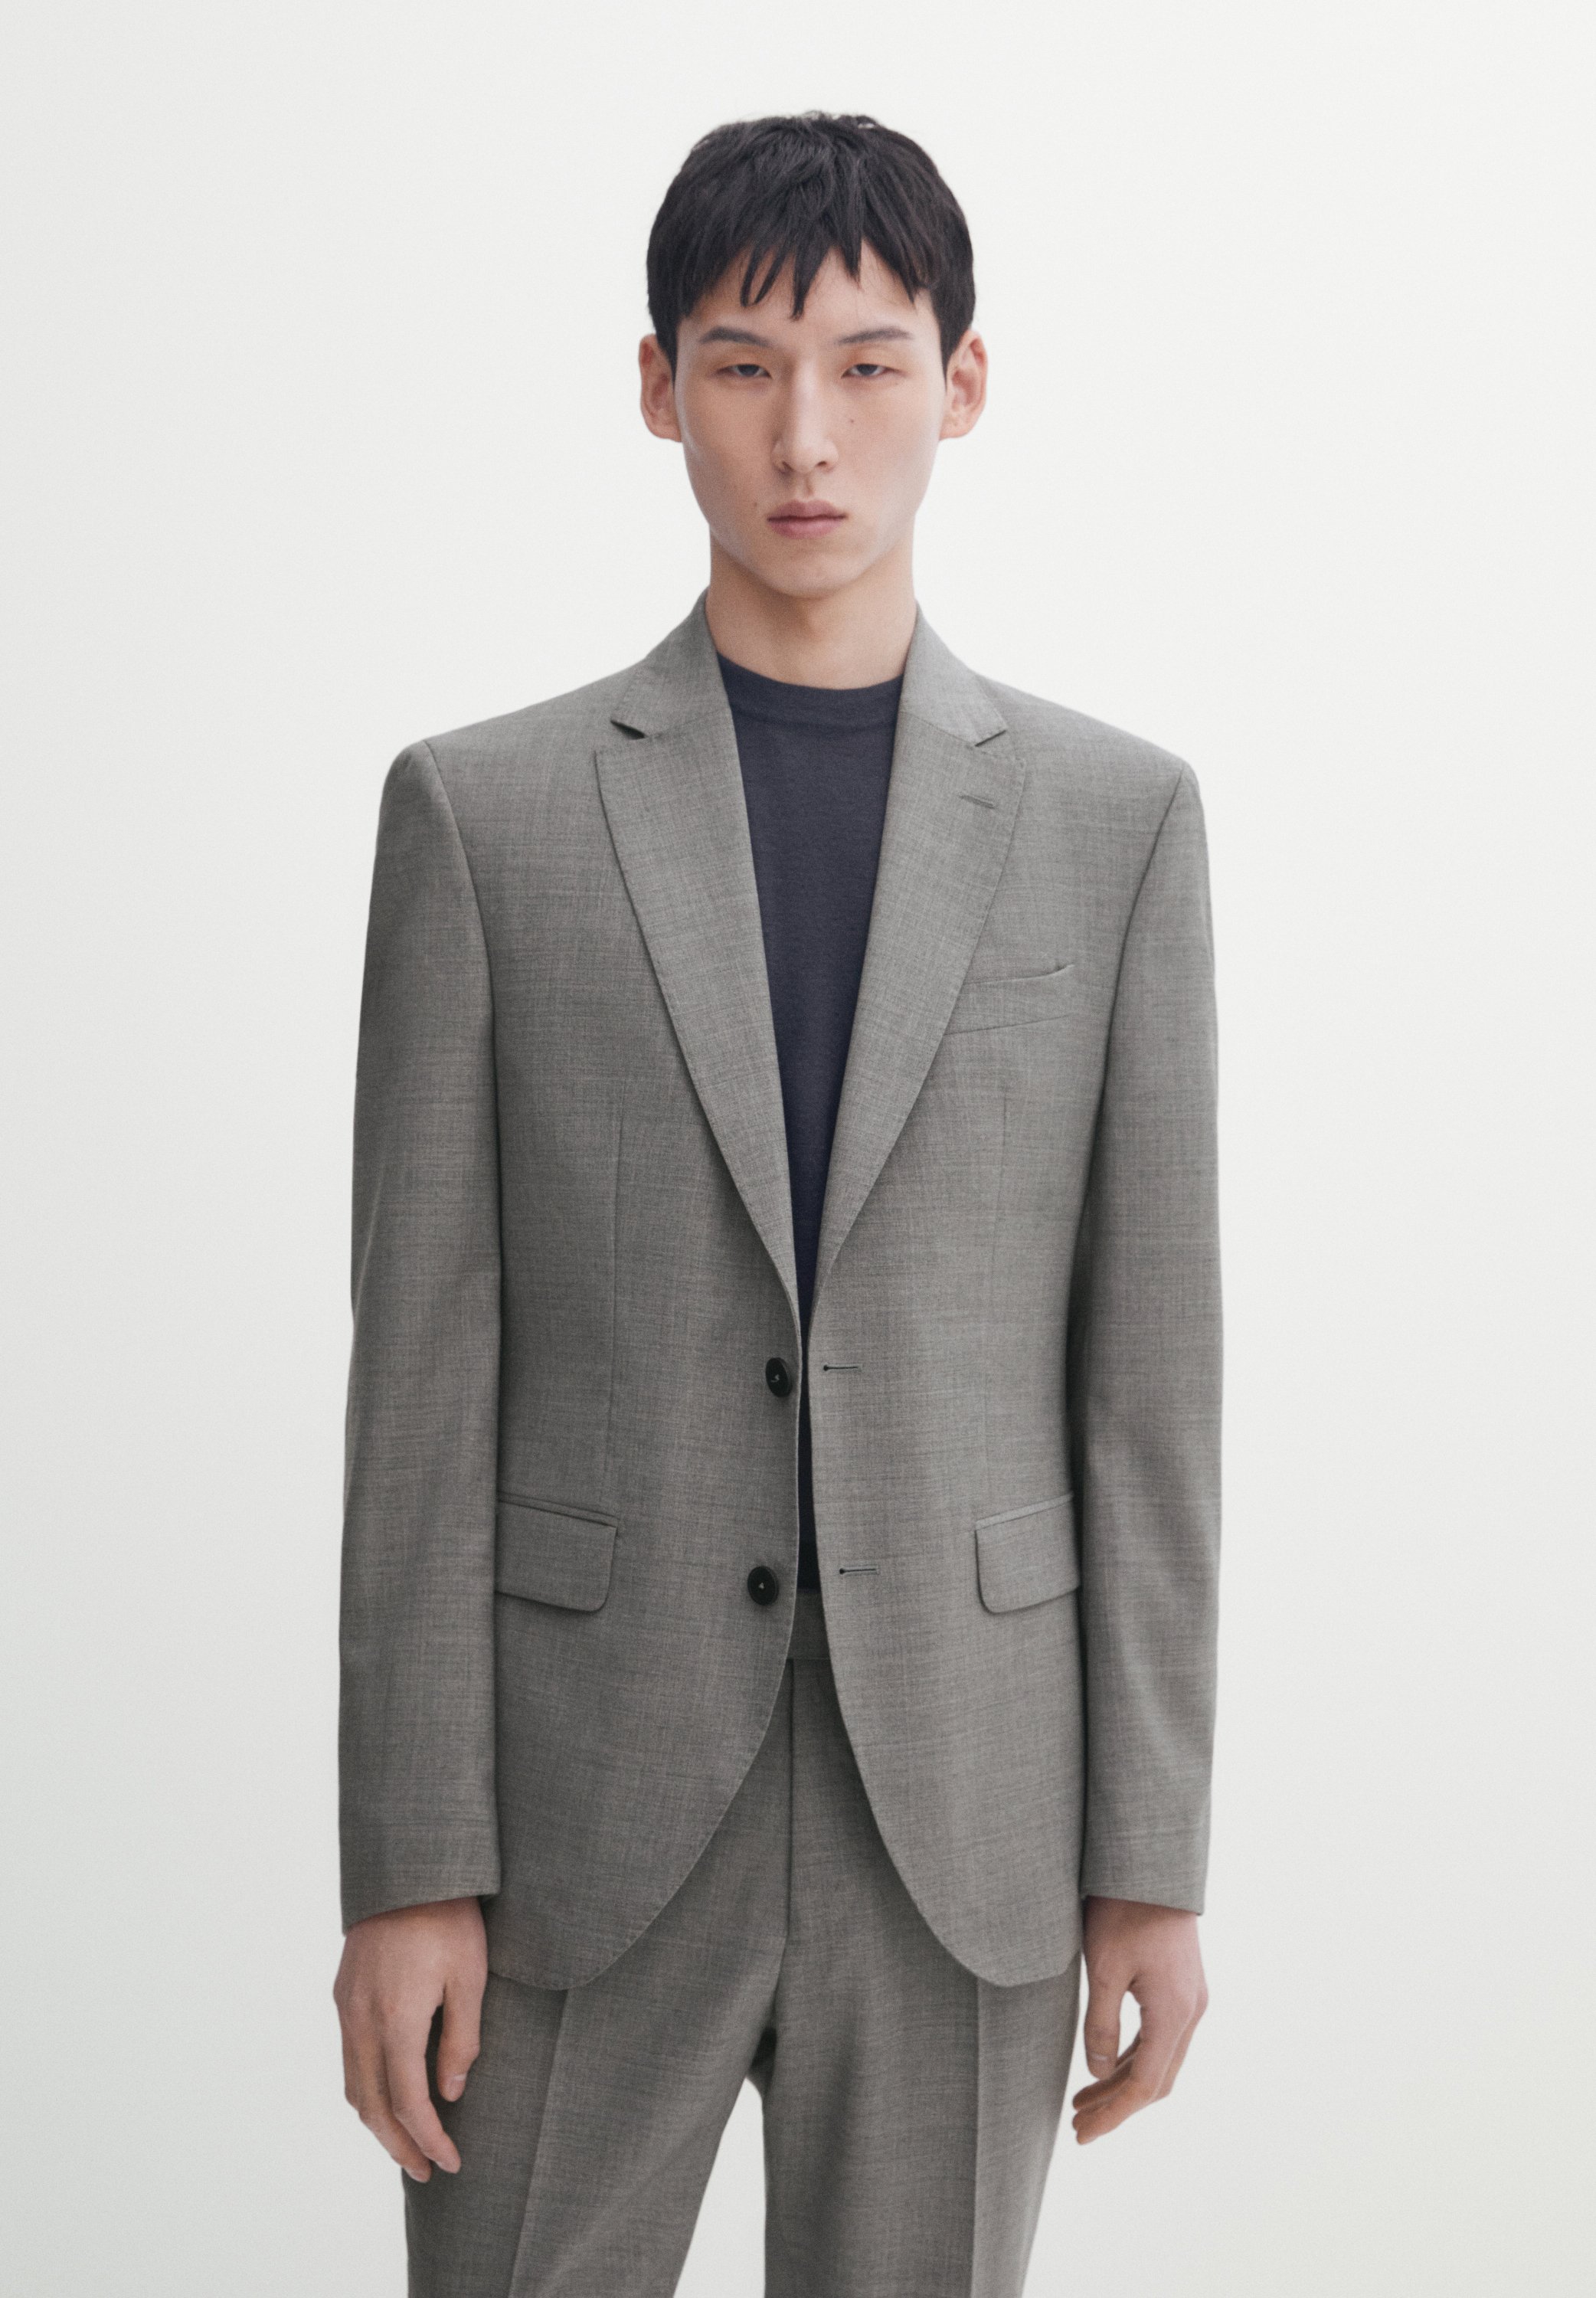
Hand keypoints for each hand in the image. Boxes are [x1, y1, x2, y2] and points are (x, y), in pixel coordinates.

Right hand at [333, 1896, 487, 2179]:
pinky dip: (365, 2090)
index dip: (428, 2140)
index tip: (450, 2162)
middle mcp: (361, 2021)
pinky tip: (386, 2095)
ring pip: (353, 2086)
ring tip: (406, 2144)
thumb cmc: (449, 1918)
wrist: (408, 1868)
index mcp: (396, 2019)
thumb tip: (451, 2096)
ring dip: (377, 2123)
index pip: (407, 2103)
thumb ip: (461, 2041)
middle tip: (426, 2171)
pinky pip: (348, 2059)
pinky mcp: (343, 1993)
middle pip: (371, 2106)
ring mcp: (346, 2007)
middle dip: (399, 2146)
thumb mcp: (470, 1977)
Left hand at [1070, 1896, 1207, 2143]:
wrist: (1152, 1864)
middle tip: (1079, 2125)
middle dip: (1118, 2106)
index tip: (1083, 2135)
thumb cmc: (1123, 1910)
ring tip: (1083, 2101)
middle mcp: (1190, 2011)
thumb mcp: (1103, 1968)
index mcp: (1173, 2013)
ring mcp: (1190, 1998)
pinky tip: (1107, 2064)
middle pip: (1156, 2079)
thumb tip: (1097, 2072)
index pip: (1145, 2086)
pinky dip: (1134, 2058)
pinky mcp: (1181, 1986)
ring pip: (1160, 2060)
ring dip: (1124, 2083)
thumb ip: (1100, 2024)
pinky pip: (1161, 2037)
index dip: (1114, 2115)